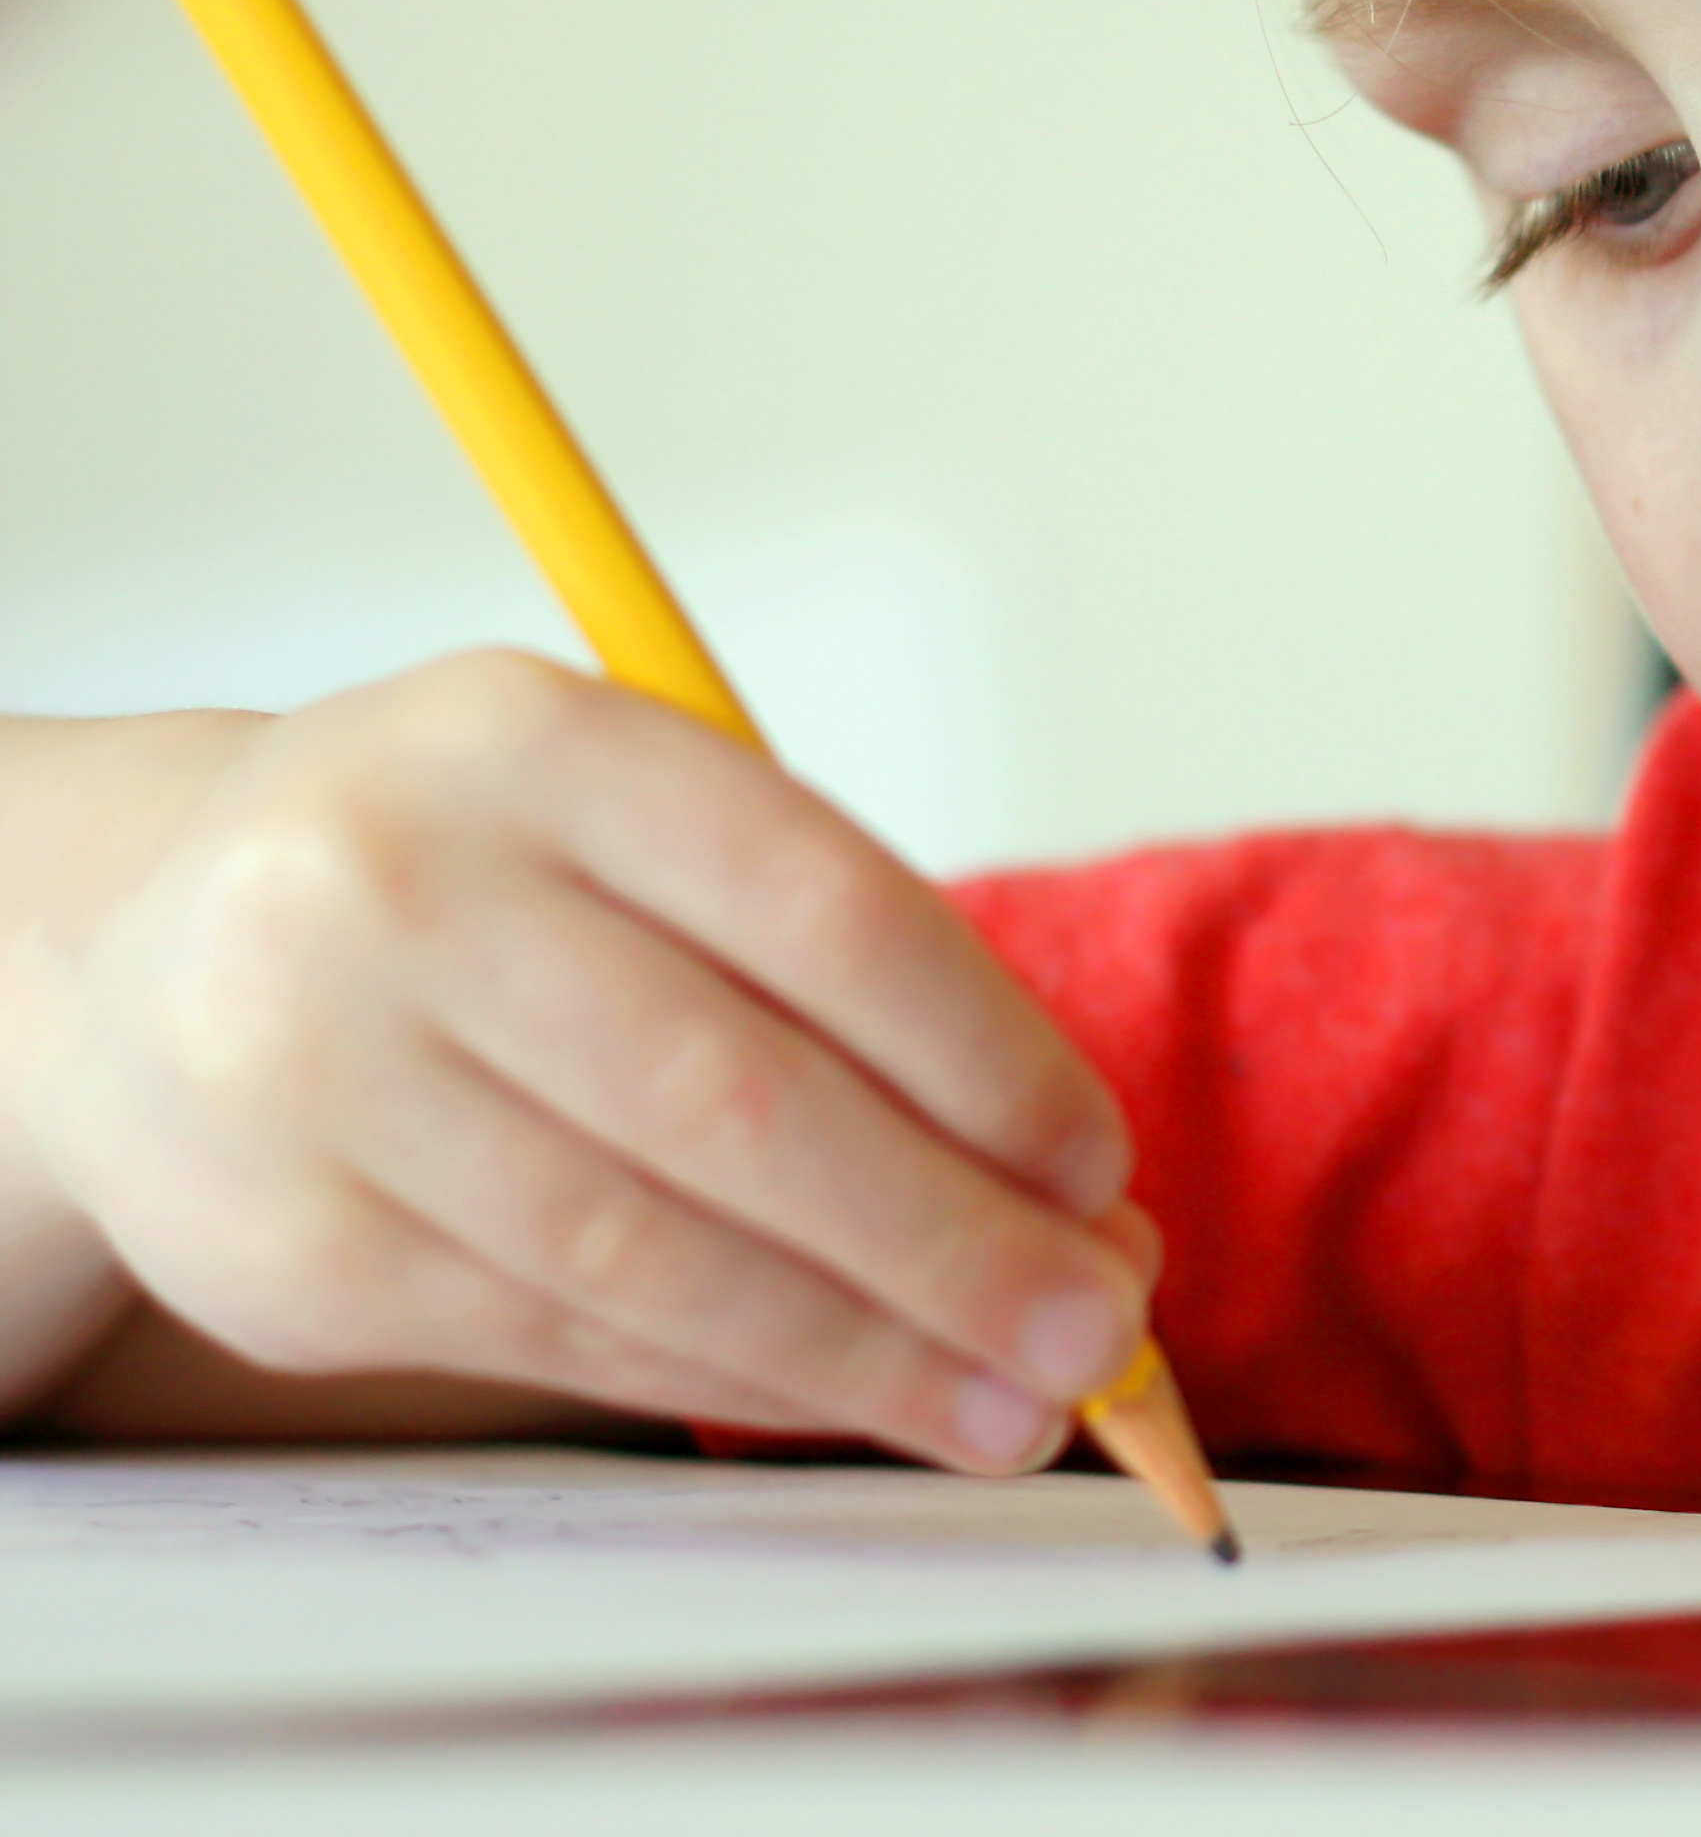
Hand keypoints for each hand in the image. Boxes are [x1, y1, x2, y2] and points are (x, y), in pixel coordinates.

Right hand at [9, 653, 1152, 1470]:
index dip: (982, 1056)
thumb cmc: (492, 884)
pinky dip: (733, 1379)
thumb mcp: (641, 833)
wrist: (152, 948)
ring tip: (1014, 1406)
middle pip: (735, 1104)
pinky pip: (559, 1335)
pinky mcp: (284, 1244)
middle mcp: (398, 889)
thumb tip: (1080, 1204)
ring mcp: (315, 1071)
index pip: (817, 909)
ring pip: (647, 1251)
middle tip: (1100, 1333)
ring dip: (860, 1353)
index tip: (1098, 1169)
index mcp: (534, 742)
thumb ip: (845, 982)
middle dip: (948, 1242)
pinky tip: (852, 1398)